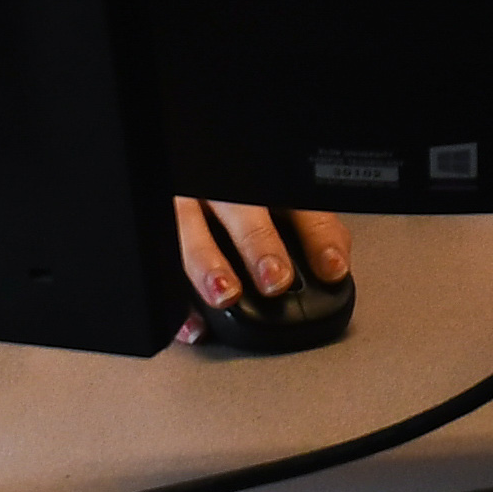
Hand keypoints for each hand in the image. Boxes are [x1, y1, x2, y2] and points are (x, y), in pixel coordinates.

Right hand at [173, 197, 345, 320]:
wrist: (178, 166)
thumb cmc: (242, 200)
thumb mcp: (279, 203)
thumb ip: (310, 228)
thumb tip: (336, 263)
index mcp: (260, 185)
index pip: (296, 204)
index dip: (318, 235)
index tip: (332, 268)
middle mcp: (223, 192)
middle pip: (241, 210)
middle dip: (259, 245)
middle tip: (275, 280)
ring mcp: (184, 206)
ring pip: (189, 228)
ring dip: (208, 264)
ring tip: (226, 294)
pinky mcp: (156, 228)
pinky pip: (158, 261)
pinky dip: (174, 300)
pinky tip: (192, 325)